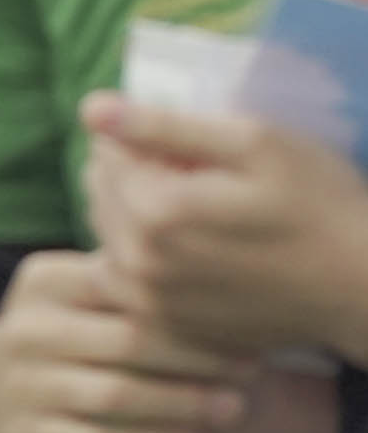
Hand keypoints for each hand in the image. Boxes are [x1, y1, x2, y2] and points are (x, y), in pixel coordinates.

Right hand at [0, 245, 246, 432]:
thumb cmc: (62, 337)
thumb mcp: (78, 293)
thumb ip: (133, 280)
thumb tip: (235, 290)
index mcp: (44, 282)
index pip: (127, 285)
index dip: (189, 304)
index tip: (242, 320)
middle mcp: (24, 330)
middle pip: (129, 341)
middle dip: (199, 357)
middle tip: (249, 369)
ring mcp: (21, 387)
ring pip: (117, 395)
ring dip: (185, 403)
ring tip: (232, 408)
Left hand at [84, 92, 367, 357]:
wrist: (363, 289)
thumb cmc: (321, 205)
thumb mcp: (256, 144)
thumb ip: (167, 126)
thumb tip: (91, 108)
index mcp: (154, 212)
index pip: (107, 154)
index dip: (143, 137)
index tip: (191, 144)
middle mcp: (137, 264)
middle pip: (100, 196)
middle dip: (135, 174)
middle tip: (199, 173)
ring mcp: (149, 302)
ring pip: (109, 237)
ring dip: (135, 214)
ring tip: (199, 205)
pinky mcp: (165, 325)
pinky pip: (127, 277)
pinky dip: (145, 254)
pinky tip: (195, 245)